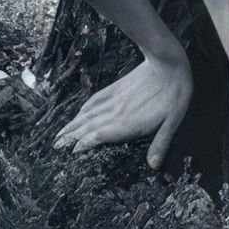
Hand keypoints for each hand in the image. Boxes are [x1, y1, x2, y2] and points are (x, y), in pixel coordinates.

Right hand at [52, 50, 192, 168]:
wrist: (168, 62)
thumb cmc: (174, 94)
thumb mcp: (173, 120)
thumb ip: (161, 142)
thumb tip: (153, 166)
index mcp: (128, 122)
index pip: (99, 135)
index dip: (84, 144)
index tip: (69, 154)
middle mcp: (116, 111)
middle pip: (88, 126)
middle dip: (70, 137)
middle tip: (54, 148)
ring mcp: (114, 98)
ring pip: (88, 113)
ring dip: (72, 124)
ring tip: (58, 135)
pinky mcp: (116, 88)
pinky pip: (95, 100)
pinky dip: (83, 109)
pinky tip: (78, 114)